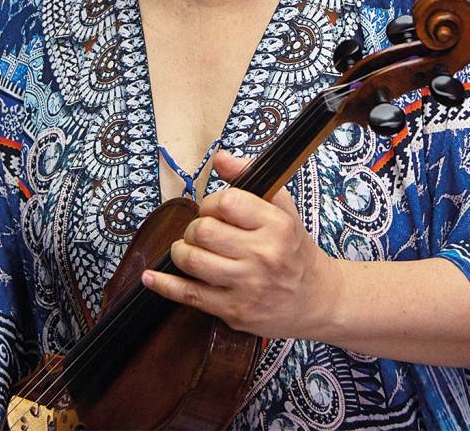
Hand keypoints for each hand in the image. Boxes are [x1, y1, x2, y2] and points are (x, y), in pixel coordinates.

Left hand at [141, 150, 342, 340]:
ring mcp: (248, 286)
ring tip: (189, 250)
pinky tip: (150, 278)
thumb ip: (250, 177)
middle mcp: (263, 256)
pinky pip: (189, 295)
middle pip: (203, 231)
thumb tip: (219, 157)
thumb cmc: (295, 249)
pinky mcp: (234, 311)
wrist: (319, 300)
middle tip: (203, 233)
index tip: (215, 210)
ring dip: (181, 251)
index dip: (211, 203)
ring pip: (192, 260)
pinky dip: (165, 285)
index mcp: (276, 226)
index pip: (226, 202)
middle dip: (195, 228)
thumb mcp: (283, 208)